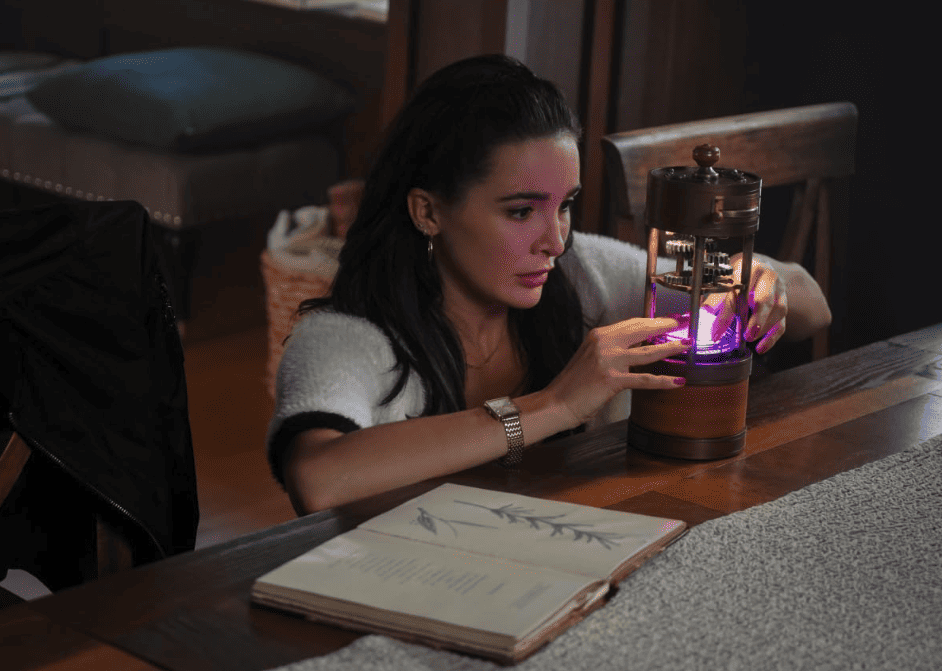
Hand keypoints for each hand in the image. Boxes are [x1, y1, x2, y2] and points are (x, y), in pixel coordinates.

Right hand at [547, 316, 689, 424]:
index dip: (652, 321)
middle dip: (665, 326)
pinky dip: (663, 381)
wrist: (556, 403)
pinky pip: (644, 380)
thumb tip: (635, 349)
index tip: (667, 321)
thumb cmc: (573, 385)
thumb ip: (609, 350)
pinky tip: (677, 381)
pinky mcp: (612, 380)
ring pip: (648, 351)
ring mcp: (608, 361)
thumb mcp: (590, 358)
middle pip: (641, 330)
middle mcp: (604, 343)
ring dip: (670, 347)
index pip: (631, 323)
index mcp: (598, 336)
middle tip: (682, 325)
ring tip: (685, 344)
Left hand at [704, 254, 786, 353]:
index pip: (737, 292)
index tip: (716, 333)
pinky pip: (781, 322)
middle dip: (756, 319)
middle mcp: (768, 277)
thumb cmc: (738, 276)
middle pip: (765, 298)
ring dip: (763, 328)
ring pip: (777, 310)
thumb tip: (701, 315)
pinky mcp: (784, 304)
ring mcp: (779, 291)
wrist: (760, 267)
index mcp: (749, 268)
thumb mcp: (724, 281)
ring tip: (750, 339)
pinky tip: (762, 347)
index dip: (726, 314)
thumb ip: (714, 298)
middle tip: (746, 335)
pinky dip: (772, 337)